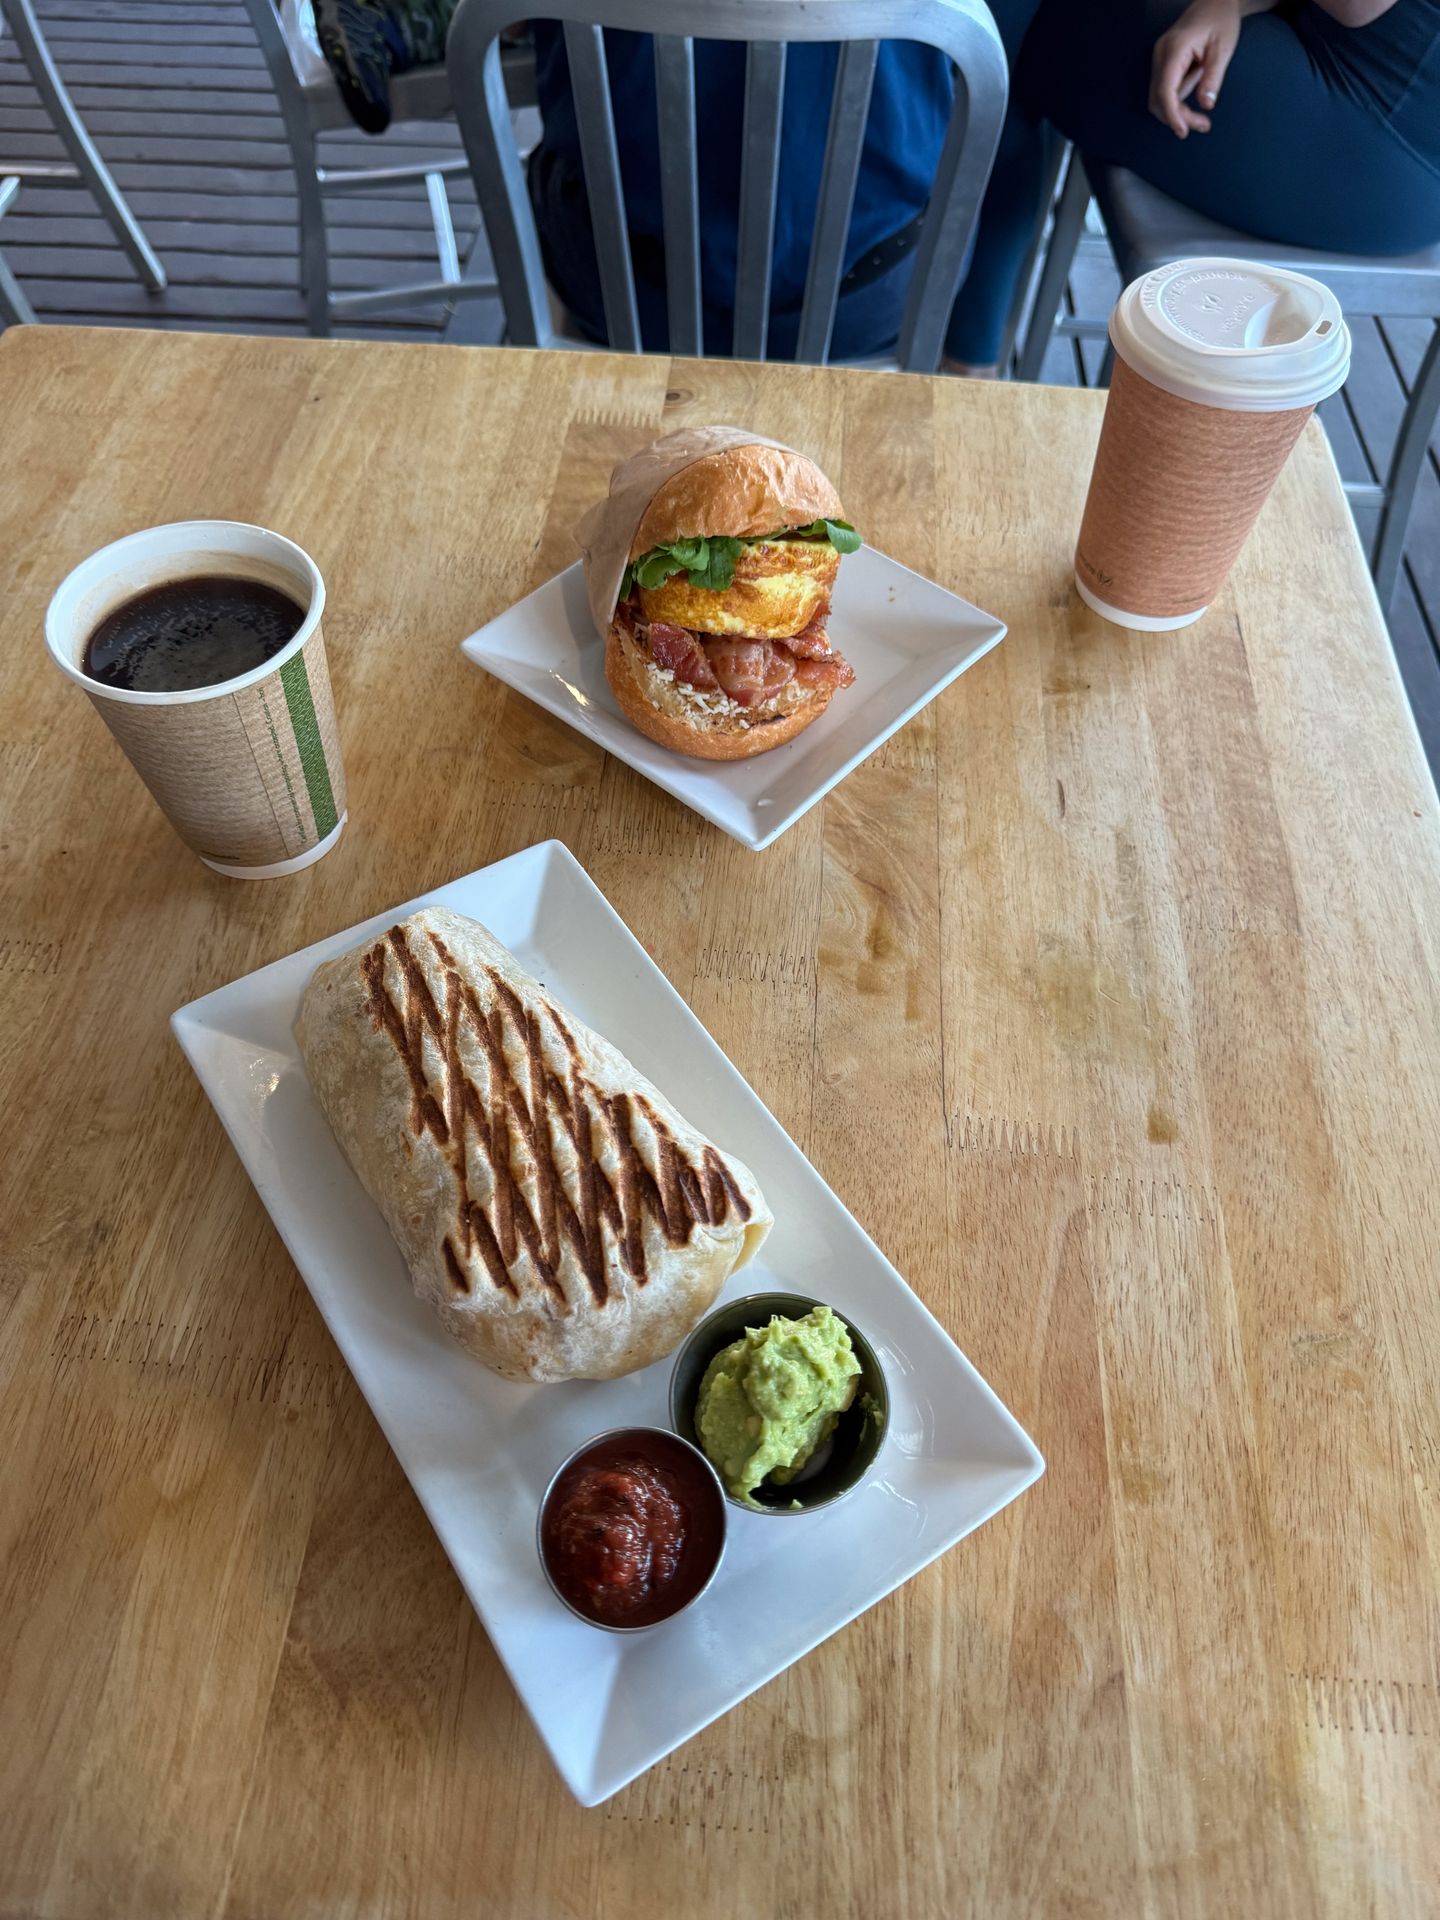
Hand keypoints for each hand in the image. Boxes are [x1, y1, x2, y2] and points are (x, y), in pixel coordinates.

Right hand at [1149, 0, 1241, 136]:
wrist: (1215, 2)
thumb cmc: (1220, 20)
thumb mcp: (1223, 48)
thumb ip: (1213, 77)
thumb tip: (1205, 104)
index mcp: (1174, 49)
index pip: (1165, 90)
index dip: (1172, 114)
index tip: (1183, 131)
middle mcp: (1161, 55)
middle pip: (1159, 98)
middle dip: (1177, 117)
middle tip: (1203, 126)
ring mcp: (1159, 59)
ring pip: (1160, 98)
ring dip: (1179, 112)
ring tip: (1203, 119)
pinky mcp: (1164, 64)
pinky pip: (1165, 90)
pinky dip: (1177, 102)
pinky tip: (1194, 105)